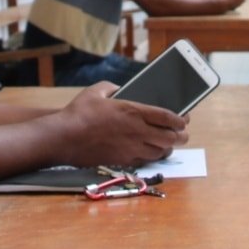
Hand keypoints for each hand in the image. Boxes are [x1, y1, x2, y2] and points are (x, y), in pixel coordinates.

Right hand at [60, 85, 187, 166]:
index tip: (185, 119)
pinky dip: (151, 156)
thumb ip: (113, 88)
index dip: (180, 119)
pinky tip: (150, 152)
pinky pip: (145, 160)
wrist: (64, 138)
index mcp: (133, 111)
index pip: (167, 117)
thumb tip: (120, 89)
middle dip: (180, 136)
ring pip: (160, 152)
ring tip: (168, 143)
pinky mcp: (122, 160)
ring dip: (167, 148)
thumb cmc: (78, 113)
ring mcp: (130, 148)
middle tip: (183, 134)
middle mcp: (136, 131)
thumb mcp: (97, 91)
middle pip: (169, 138)